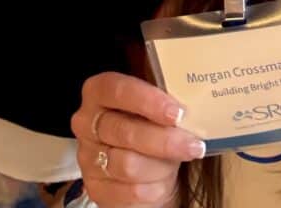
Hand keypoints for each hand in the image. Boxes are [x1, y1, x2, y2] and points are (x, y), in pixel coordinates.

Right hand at [72, 72, 205, 207]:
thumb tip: (192, 106)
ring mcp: (87, 157)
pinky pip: (130, 190)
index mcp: (98, 91)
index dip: (147, 100)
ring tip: (179, 161)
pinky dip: (155, 187)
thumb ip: (165, 101)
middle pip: (125, 132)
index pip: (117, 90)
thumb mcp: (156, 106)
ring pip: (128, 164)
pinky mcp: (96, 188)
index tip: (177, 113)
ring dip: (162, 165)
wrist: (145, 165)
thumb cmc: (151, 125)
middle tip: (194, 145)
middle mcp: (86, 122)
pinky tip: (165, 180)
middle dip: (165, 140)